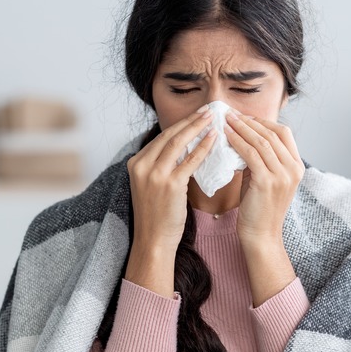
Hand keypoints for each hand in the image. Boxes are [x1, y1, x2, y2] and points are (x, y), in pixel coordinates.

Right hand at [125, 106, 215, 296]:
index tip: (196, 115)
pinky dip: (203, 147)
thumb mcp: (152, 185)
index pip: (161, 138)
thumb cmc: (157, 215)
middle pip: (169, 135)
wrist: (153, 240)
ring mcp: (154, 174)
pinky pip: (189, 160)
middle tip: (208, 110)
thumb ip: (162, 166)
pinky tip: (214, 139)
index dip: (181, 125)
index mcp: (135, 163)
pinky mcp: (169, 184)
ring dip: (197, 128)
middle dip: (190, 121)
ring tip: (213, 118)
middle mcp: (141, 165)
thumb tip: (185, 147)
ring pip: (178, 143)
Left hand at [224, 111, 303, 244]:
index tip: (244, 117)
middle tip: (231, 113)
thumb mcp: (265, 178)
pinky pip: (251, 154)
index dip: (263, 122)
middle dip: (250, 121)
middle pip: (273, 133)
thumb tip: (243, 137)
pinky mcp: (268, 182)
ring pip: (262, 141)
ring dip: (242, 128)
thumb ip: (260, 159)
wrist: (261, 235)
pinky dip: (238, 141)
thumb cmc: (259, 208)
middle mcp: (294, 169)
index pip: (283, 133)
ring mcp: (283, 175)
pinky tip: (226, 135)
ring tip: (226, 120)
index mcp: (297, 166)